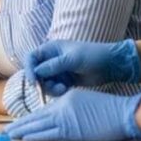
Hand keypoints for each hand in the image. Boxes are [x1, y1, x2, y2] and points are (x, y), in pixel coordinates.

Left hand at [5, 89, 140, 140]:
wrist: (124, 113)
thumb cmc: (110, 109)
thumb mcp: (85, 101)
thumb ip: (70, 108)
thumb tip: (59, 118)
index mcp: (66, 99)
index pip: (43, 110)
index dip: (29, 118)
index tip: (19, 123)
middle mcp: (62, 107)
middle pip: (36, 117)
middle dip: (20, 124)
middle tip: (6, 130)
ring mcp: (66, 119)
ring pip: (39, 126)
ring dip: (23, 131)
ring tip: (10, 135)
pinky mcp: (72, 131)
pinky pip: (49, 135)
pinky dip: (36, 137)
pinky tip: (26, 138)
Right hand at [24, 39, 140, 96]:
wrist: (111, 65)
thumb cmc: (93, 55)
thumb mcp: (72, 59)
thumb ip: (53, 66)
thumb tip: (36, 72)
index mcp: (51, 49)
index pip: (31, 58)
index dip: (29, 69)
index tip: (33, 81)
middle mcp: (51, 59)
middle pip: (36, 73)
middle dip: (41, 82)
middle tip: (49, 88)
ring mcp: (58, 71)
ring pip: (44, 82)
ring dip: (50, 88)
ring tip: (62, 89)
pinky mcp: (64, 80)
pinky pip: (53, 88)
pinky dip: (57, 91)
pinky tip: (66, 89)